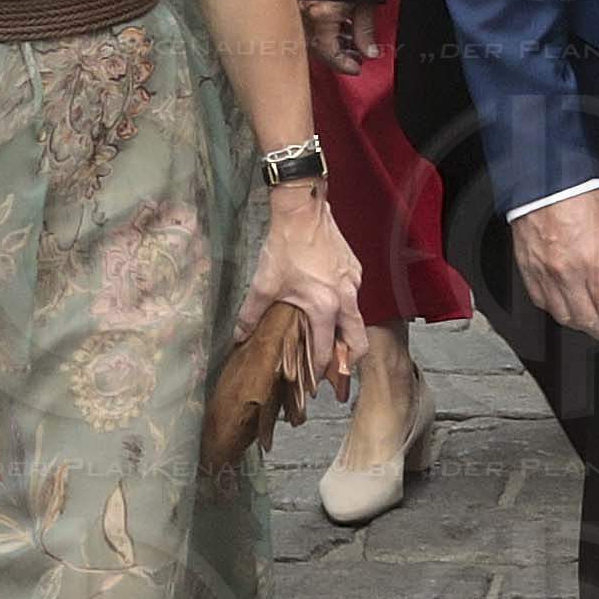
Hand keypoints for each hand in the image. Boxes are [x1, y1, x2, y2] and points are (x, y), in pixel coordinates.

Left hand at [233, 182, 365, 391]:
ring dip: (346, 336)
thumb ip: (251, 314)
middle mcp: (346, 298)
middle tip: (337, 378)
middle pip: (358, 342)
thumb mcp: (263, 283)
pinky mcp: (354, 269)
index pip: (327, 351)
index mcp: (325, 307)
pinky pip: (353, 298)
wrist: (303, 210)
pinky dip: (344, 311)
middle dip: (349, 363)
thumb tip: (240, 336)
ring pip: (356, 319)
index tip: (314, 388)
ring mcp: (353, 283)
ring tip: (330, 345)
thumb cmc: (285, 247)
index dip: (320, 373)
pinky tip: (327, 307)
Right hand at [300, 0, 376, 73]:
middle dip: (337, 57)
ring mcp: (302, 5)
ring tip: (352, 44)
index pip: (328, 54)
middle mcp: (306, 12)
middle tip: (355, 60)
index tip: (356, 69)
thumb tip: (368, 52)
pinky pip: (310, 22)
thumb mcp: (365, 4)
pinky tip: (342, 28)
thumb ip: (365, 31)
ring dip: (331, 44)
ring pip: (312, 36)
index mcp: (321, 16)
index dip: (344, 66)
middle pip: (317, 48)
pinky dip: (325, 30)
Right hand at [511, 184, 598, 347]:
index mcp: (594, 263)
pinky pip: (544, 305)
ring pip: (566, 320)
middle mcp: (568, 275)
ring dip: (585, 327)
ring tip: (598, 326)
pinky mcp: (528, 274)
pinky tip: (571, 309)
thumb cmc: (579, 196)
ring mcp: (545, 277)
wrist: (544, 182)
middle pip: (590, 324)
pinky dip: (561, 312)